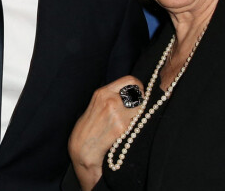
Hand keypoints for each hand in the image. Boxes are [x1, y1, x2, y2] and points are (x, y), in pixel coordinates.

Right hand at [68, 76, 144, 190]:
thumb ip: (111, 95)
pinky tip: (125, 128)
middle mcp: (110, 100)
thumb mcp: (97, 102)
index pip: (130, 80)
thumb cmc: (90, 124)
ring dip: (138, 112)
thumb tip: (131, 91)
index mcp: (103, 92)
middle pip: (138, 93)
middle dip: (141, 99)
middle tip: (137, 106)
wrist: (84, 145)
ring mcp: (117, 114)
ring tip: (129, 118)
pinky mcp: (122, 127)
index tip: (138, 92)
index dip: (138, 85)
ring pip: (140, 107)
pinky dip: (134, 123)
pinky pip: (136, 121)